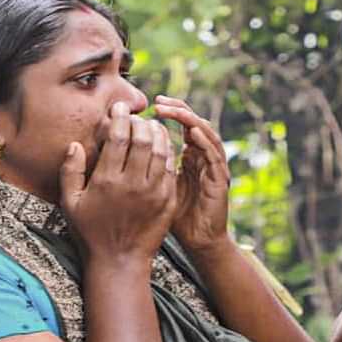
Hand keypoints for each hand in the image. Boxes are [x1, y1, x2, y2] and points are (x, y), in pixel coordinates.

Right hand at [60, 102, 176, 260]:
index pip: (118, 137)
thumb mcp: (71, 203)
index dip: (120, 117)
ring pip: (161, 150)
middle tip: (136, 117)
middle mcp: (133, 183)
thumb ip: (70, 172)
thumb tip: (75, 145)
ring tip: (150, 126)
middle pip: (143, 139)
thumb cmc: (91, 232)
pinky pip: (171, 168)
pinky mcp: (167, 200)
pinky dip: (168, 152)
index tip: (120, 108)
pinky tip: (162, 146)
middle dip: (140, 122)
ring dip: (157, 133)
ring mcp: (154, 192)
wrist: (120, 261)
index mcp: (108, 180)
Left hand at [152, 95, 230, 255]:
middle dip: (179, 109)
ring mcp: (214, 167)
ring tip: (174, 110)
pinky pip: (215, 156)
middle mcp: (204, 157)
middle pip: (195, 123)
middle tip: (160, 101)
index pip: (183, 125)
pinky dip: (205, 141)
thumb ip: (148, 167)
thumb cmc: (175, 216)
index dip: (170, 112)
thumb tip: (121, 150)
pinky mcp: (220, 179)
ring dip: (191, 120)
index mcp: (190, 156)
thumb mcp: (157, 186)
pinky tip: (193, 131)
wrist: (198, 240)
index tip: (150, 104)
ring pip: (206, 134)